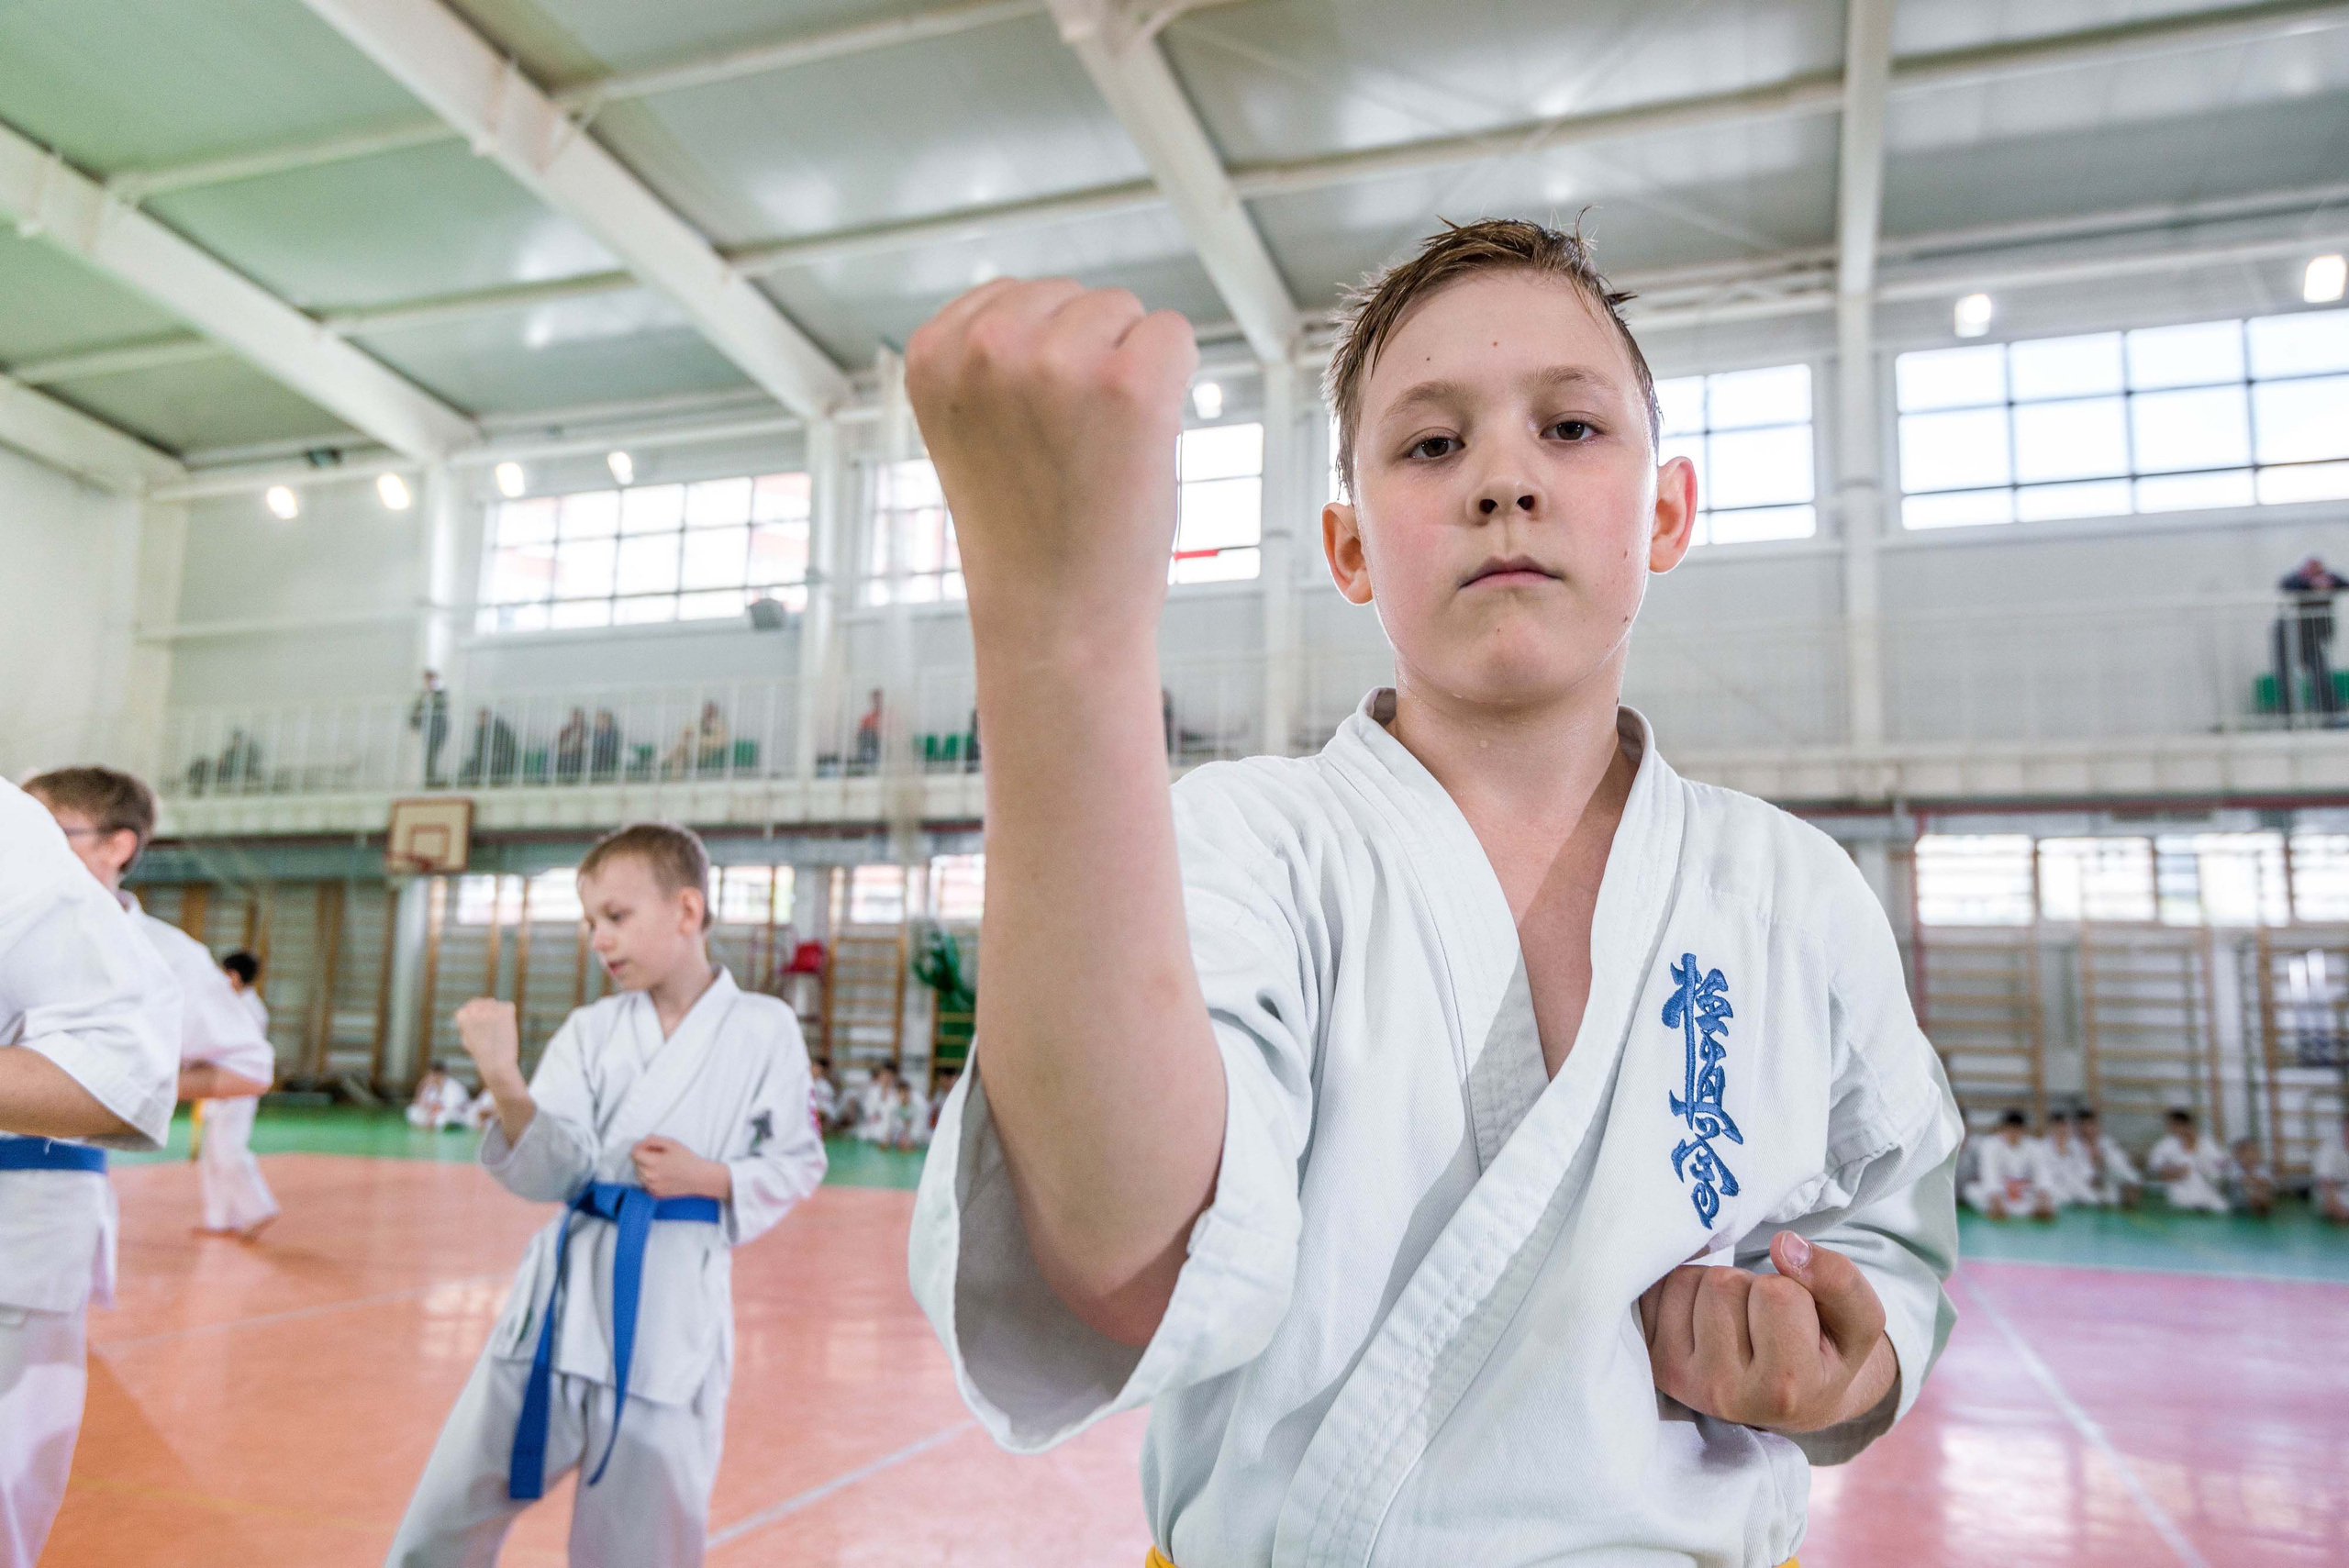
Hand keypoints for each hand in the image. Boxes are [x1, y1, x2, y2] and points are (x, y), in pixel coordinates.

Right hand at [452, 999, 520, 1086]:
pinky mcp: (505, 1010)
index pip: (470, 1006)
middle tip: (492, 1031)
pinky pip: (508, 1007)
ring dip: (498, 1015)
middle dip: (488, 1012)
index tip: (481, 1030)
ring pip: (496, 1005)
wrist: (497, 1064)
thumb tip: (473, 1007)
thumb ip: (469, 1022)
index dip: (477, 1018)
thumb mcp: (468, 1037)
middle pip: (484, 1002)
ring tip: (498, 1032)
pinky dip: (509, 1016)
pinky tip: (506, 1029)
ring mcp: (491, 1008)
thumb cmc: (481, 1054)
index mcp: (462, 1015)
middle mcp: (475, 1009)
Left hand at [631, 1135, 728, 1201]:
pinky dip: (650, 1179)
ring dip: (645, 1168)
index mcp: (653, 1162)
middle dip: (643, 1157)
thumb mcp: (672, 1143)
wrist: (699, 1178)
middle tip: (657, 1155)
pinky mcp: (655, 1194)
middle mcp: (650, 1177)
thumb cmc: (687, 1159)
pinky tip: (662, 1175)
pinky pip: (645, 1184)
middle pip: (636, 1163)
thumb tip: (640, 1143)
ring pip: (639, 1174)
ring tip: (660, 1165)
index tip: (646, 1146)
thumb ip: (653, 1140)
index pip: (634, 1153)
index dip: (639, 1147)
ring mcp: (652, 1187)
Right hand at [904, 278, 1196, 640]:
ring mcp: (1055, 362)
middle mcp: (985, 349)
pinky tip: (1142, 441)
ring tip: (1099, 449)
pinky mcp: (1128, 383)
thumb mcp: (972, 423)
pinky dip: (1175, 381)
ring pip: (1125, 311)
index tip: (1030, 430)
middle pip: (1074, 298)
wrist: (1056, 619)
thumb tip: (1056, 300)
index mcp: (932, 353)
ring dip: (1127, 370)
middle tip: (1071, 448)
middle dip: (1087, 357)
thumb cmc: (1025, 530)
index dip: (1042, 363)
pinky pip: (1174, 333)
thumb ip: (990, 355)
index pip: (1016, 297)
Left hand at [1638, 1232, 1891, 1433]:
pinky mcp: (1653, 1361)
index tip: (1800, 1319)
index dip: (1793, 1289)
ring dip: (1715, 1285)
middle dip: (1750, 1285)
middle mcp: (1724, 1393)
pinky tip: (1706, 1318)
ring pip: (1688, 1280)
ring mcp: (1680, 1380)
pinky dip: (1683, 1288)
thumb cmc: (1826, 1351)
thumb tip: (1784, 1244)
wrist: (1792, 1396)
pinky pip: (1658, 1288)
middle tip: (1765, 1317)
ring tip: (1740, 1319)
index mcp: (1784, 1390)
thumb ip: (1840, 1282)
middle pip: (1725, 1283)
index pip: (1778, 1293)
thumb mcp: (1859, 1321)